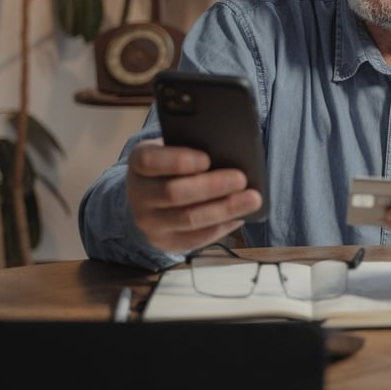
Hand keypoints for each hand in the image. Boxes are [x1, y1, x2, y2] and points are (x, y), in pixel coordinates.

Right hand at [125, 139, 262, 252]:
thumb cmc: (171, 167)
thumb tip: (230, 150)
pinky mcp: (167, 242)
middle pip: (173, 193)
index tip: (206, 159)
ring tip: (252, 199)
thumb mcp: (173, 150)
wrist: (150, 197)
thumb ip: (193, 147)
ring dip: (224, 209)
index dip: (178, 161)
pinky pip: (197, 238)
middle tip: (241, 178)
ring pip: (189, 219)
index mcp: (139, 164)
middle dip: (211, 186)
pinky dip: (222, 226)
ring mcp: (150, 222)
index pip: (150, 161)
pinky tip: (241, 216)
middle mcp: (139, 195)